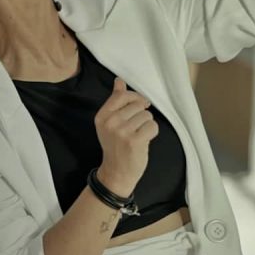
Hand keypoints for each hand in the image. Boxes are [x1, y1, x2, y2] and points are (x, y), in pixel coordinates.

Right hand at [95, 77, 157, 196]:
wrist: (116, 172)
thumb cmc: (116, 146)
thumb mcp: (110, 123)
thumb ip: (115, 101)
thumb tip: (119, 81)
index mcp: (102, 116)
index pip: (121, 95)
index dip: (135, 98)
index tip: (140, 105)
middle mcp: (110, 122)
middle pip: (138, 105)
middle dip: (141, 114)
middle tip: (136, 128)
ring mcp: (122, 132)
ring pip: (147, 115)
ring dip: (147, 125)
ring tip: (139, 135)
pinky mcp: (134, 140)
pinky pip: (152, 126)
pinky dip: (152, 133)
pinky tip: (144, 140)